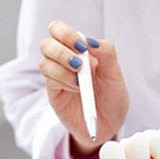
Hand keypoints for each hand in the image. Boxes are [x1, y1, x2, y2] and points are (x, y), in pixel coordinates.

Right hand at [39, 20, 128, 153]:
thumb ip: (107, 55)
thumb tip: (91, 41)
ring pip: (44, 62)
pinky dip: (63, 82)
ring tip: (81, 82)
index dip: (66, 34)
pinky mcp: (54, 92)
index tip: (82, 47)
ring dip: (63, 69)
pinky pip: (49, 80)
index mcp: (80, 52)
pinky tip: (77, 89)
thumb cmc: (113, 99)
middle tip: (79, 64)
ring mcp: (57, 77)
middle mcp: (65, 61)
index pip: (59, 30)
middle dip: (61, 51)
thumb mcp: (116, 77)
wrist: (109, 126)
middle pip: (47, 44)